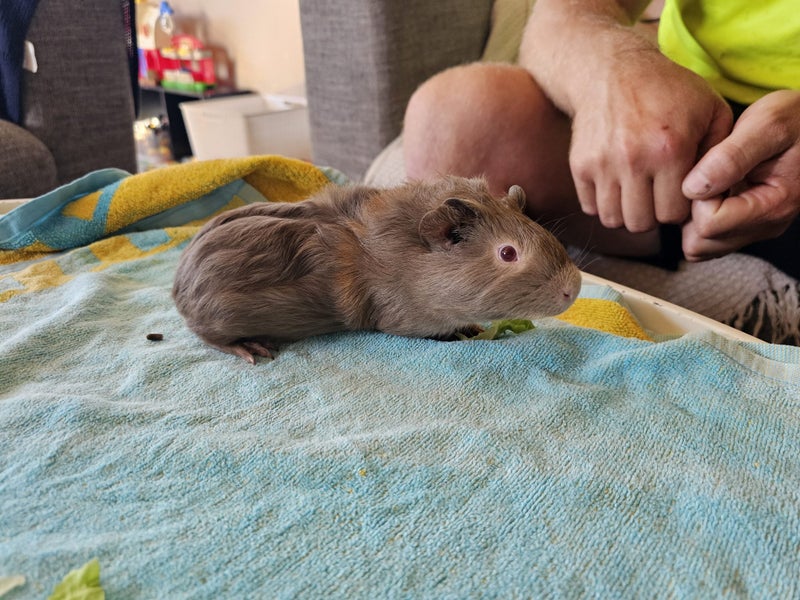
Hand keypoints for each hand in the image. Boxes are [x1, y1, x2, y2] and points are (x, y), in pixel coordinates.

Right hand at [568, 51, 732, 232]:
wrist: (611, 69)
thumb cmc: (666, 90)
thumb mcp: (710, 109)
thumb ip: (721, 152)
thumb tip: (715, 193)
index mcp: (670, 149)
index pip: (674, 213)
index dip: (679, 207)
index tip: (678, 192)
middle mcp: (634, 160)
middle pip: (643, 223)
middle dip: (652, 214)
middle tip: (656, 195)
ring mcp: (603, 164)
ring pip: (613, 219)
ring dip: (626, 212)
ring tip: (636, 193)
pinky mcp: (580, 165)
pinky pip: (590, 207)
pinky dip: (603, 202)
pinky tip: (615, 184)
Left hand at [682, 90, 799, 260]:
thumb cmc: (794, 119)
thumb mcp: (766, 124)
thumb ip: (730, 158)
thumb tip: (693, 188)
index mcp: (773, 207)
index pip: (708, 225)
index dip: (698, 197)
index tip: (709, 168)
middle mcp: (765, 226)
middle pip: (700, 243)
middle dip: (691, 211)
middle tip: (706, 176)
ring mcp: (755, 229)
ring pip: (699, 245)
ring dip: (693, 216)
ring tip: (710, 181)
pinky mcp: (746, 225)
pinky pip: (706, 238)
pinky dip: (699, 218)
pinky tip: (713, 188)